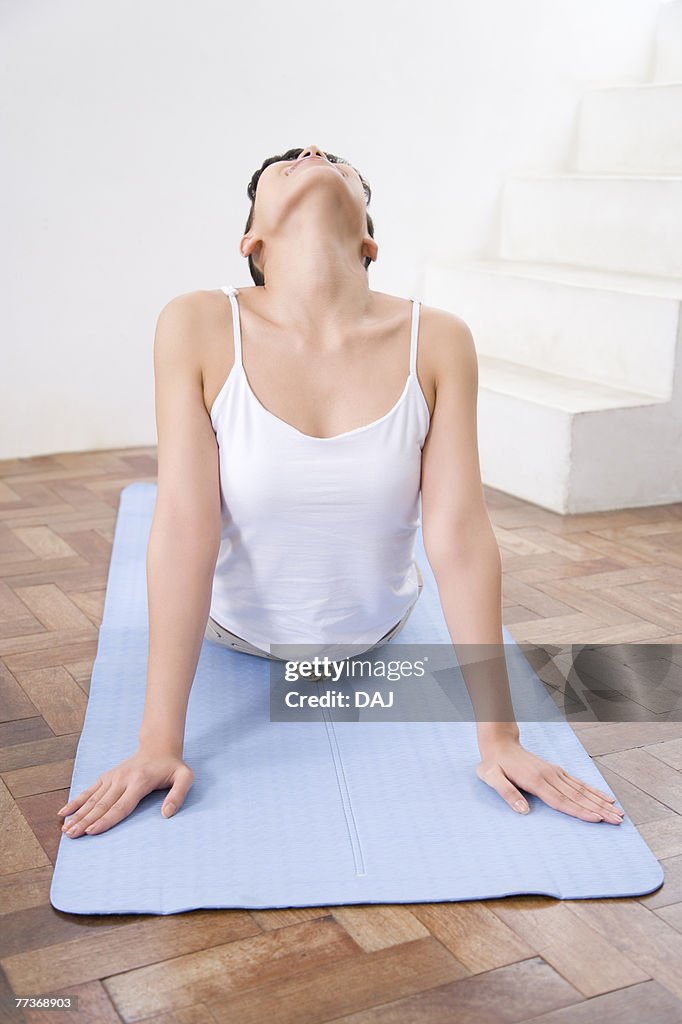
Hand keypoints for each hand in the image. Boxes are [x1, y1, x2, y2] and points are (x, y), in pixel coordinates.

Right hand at [56, 746, 193, 837]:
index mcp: (139, 782)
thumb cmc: (172, 766)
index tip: (92, 831)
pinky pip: (90, 790)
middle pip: (102, 804)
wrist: (159, 746)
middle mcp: (122, 779)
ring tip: (66, 829)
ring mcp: (113, 777)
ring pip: (93, 799)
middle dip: (86, 821)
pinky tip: (64, 813)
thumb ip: (178, 795)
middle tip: (72, 835)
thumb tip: (167, 814)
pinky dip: (76, 802)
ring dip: (78, 814)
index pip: (121, 806)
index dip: (106, 819)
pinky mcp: (107, 776)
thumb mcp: (185, 777)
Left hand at [475, 738, 624, 823]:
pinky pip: (578, 783)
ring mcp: (555, 773)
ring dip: (601, 802)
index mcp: (535, 781)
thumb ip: (507, 793)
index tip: (597, 819)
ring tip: (618, 813)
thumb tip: (523, 810)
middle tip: (617, 821)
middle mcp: (549, 776)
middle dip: (599, 810)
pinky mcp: (556, 771)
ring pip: (582, 790)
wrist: (499, 743)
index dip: (580, 811)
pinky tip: (606, 798)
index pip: (561, 801)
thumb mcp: (492, 778)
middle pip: (578, 797)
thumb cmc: (493, 765)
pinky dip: (594, 791)